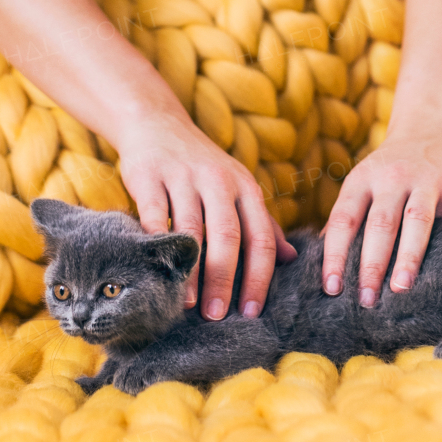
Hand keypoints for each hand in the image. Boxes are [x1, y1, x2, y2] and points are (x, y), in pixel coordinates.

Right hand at [115, 110, 295, 320]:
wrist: (157, 125)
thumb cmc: (203, 167)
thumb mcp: (238, 188)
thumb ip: (263, 224)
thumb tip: (291, 259)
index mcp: (245, 187)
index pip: (260, 237)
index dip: (258, 277)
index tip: (252, 311)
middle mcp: (218, 180)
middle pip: (227, 235)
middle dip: (223, 279)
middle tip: (217, 316)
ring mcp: (183, 177)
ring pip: (191, 230)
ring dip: (190, 270)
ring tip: (189, 305)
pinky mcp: (150, 177)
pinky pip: (154, 215)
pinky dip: (157, 245)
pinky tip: (156, 271)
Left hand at [320, 119, 441, 306]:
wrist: (430, 124)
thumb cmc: (389, 167)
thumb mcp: (362, 181)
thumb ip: (346, 216)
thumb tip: (321, 256)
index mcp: (363, 180)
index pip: (344, 220)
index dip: (335, 254)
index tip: (331, 288)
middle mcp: (392, 179)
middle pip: (380, 224)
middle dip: (372, 263)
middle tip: (366, 300)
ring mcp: (426, 181)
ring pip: (417, 220)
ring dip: (409, 255)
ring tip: (402, 287)